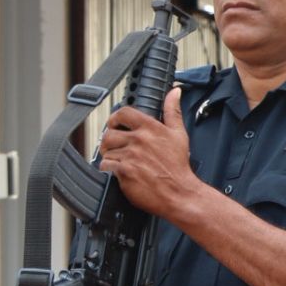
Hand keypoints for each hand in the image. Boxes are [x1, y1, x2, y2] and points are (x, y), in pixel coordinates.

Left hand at [98, 87, 196, 216]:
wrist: (179, 193)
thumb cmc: (178, 166)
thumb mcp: (179, 134)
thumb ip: (172, 111)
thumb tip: (174, 92)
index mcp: (151, 128)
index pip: (123, 112)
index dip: (115, 118)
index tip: (115, 125)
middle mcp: (139, 140)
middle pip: (109, 133)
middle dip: (109, 141)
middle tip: (115, 148)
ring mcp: (131, 155)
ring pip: (106, 151)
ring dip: (109, 157)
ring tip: (119, 161)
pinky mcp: (124, 171)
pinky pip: (106, 166)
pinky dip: (109, 170)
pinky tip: (120, 173)